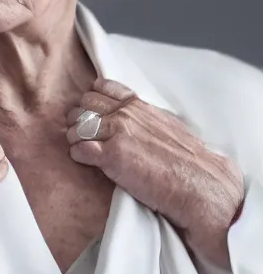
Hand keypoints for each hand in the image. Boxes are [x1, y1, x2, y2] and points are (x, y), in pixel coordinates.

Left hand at [65, 78, 244, 266]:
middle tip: (83, 136)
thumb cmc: (186, 160)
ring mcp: (116, 133)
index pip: (99, 88)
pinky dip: (78, 155)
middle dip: (78, 120)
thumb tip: (128, 114)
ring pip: (76, 127)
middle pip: (82, 106)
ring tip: (84, 151)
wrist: (199, 185)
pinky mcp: (110, 156)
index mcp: (137, 105)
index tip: (92, 114)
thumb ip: (143, 116)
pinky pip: (78, 150)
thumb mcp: (165, 125)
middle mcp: (124, 115)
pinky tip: (86, 162)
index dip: (91, 101)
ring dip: (75, 139)